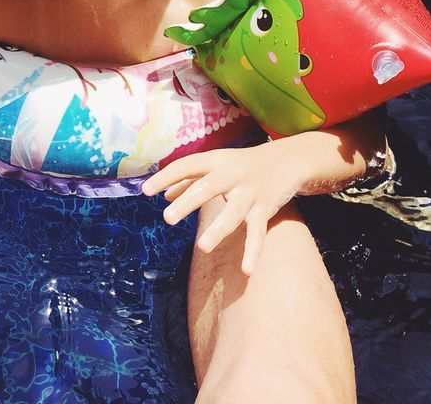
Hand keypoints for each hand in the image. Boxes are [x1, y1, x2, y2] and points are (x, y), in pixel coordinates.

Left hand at [141, 140, 302, 275]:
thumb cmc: (240, 164)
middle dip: (188, 202)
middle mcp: (231, 175)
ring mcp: (249, 193)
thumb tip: (163, 195)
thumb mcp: (215, 165)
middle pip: (207, 188)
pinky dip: (253, 252)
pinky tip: (246, 271)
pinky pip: (258, 233)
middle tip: (167, 218)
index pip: (186, 166)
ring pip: (233, 213)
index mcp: (214, 161)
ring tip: (202, 247)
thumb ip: (188, 179)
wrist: (285, 160)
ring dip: (218, 230)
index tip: (145, 191)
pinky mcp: (265, 209)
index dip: (165, 177)